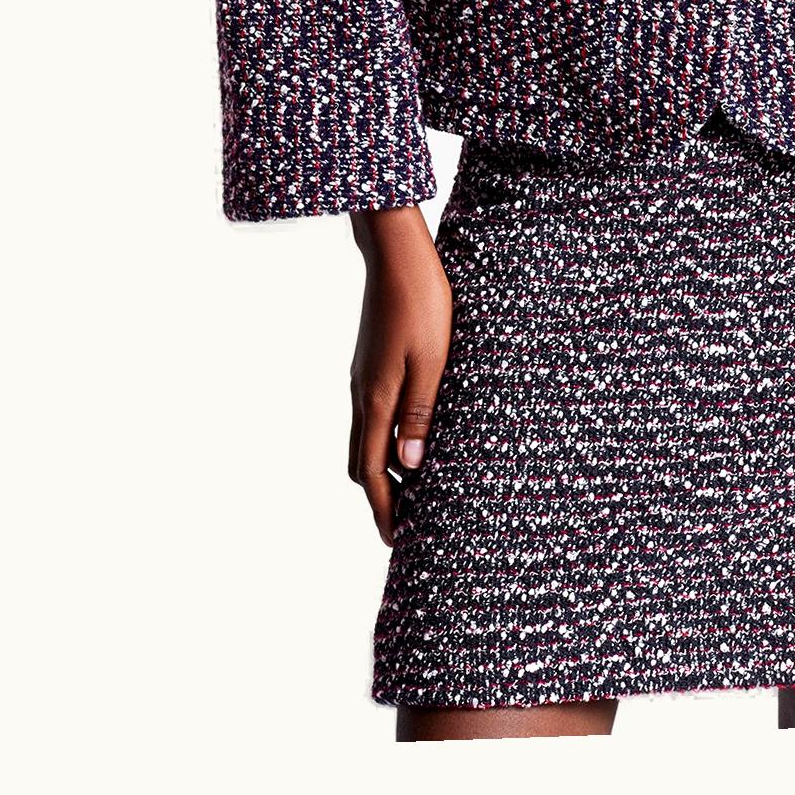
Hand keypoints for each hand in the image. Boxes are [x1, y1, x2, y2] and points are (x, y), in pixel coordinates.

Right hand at [347, 204, 452, 545]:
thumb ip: (421, 413)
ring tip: (410, 488)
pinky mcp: (368, 363)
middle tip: (405, 523)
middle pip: (361, 462)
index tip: (394, 540)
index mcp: (376, 399)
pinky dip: (383, 439)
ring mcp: (361, 378)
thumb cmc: (423, 302)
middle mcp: (361, 394)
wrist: (396, 254)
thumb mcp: (433, 359)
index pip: (372, 472)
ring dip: (382, 468)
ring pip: (364, 438)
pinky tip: (407, 436)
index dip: (384, 509)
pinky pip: (370, 415)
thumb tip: (409, 468)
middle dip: (380, 497)